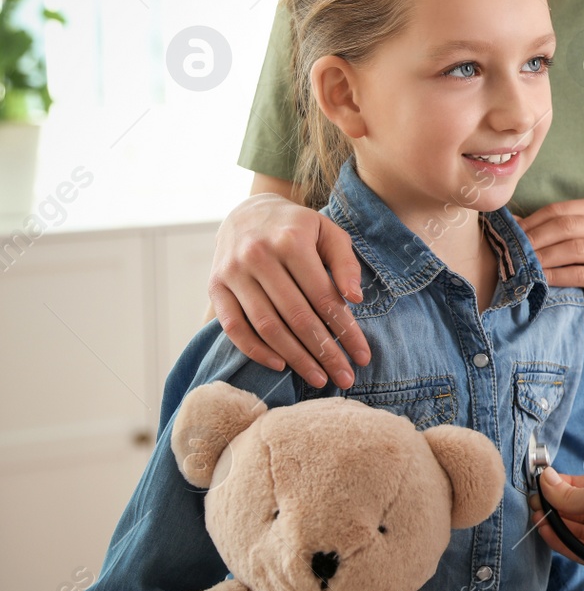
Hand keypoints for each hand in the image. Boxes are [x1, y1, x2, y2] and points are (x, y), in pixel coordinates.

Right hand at [209, 193, 370, 387]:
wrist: (247, 212)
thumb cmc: (297, 227)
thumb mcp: (329, 232)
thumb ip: (345, 262)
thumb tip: (355, 299)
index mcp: (291, 241)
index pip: (324, 297)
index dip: (346, 331)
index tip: (363, 357)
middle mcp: (258, 256)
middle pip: (297, 317)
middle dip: (324, 352)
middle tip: (344, 378)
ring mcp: (233, 273)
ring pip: (267, 326)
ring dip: (295, 358)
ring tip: (318, 378)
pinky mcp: (215, 287)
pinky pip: (234, 327)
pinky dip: (256, 350)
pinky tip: (281, 364)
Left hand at [519, 199, 583, 338]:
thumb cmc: (580, 273)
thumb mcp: (561, 247)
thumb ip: (542, 231)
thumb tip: (509, 220)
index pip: (563, 210)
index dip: (533, 222)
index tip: (510, 235)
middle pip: (570, 226)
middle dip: (538, 239)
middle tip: (513, 252)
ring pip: (578, 248)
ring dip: (546, 257)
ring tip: (524, 267)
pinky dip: (559, 276)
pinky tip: (541, 281)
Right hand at [532, 470, 583, 575]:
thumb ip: (573, 494)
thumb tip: (546, 481)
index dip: (566, 485)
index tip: (544, 483)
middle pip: (581, 510)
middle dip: (557, 505)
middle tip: (534, 501)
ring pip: (577, 530)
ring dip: (556, 523)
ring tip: (535, 515)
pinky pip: (578, 549)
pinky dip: (560, 541)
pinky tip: (545, 530)